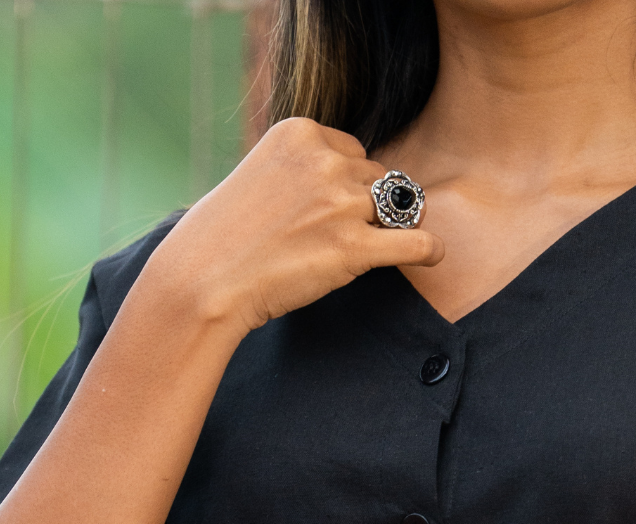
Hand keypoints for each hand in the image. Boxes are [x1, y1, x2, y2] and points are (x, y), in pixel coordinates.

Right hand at [143, 119, 443, 336]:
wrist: (204, 280)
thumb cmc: (224, 237)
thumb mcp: (260, 175)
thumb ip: (304, 169)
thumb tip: (354, 181)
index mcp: (301, 132)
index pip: (353, 151)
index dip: (347, 183)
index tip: (326, 208)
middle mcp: (325, 161)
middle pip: (377, 178)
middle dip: (366, 206)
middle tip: (335, 237)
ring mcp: (342, 204)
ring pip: (397, 208)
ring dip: (391, 228)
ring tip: (377, 249)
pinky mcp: (354, 248)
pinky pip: (415, 242)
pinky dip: (428, 249)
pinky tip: (431, 256)